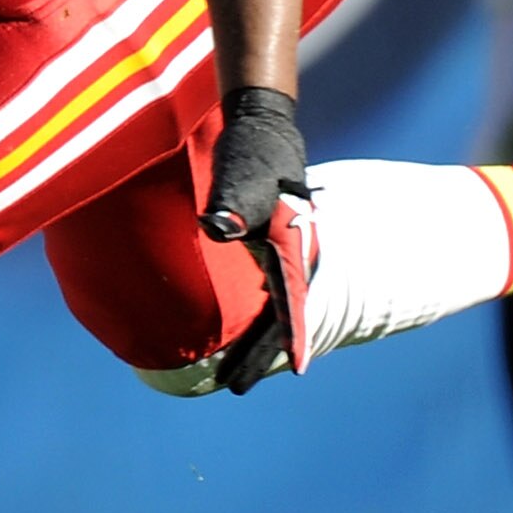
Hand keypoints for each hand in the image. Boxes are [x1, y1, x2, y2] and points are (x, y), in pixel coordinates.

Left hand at [205, 87, 317, 392]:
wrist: (261, 125)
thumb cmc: (254, 149)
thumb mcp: (245, 172)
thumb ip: (234, 201)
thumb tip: (217, 227)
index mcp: (290, 248)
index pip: (292, 302)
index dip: (289, 336)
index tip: (295, 369)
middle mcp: (286, 256)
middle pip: (277, 313)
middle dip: (259, 352)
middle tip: (235, 387)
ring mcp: (274, 252)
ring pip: (267, 304)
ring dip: (252, 336)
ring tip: (231, 371)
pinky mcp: (260, 242)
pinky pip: (256, 288)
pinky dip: (247, 311)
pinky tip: (230, 323)